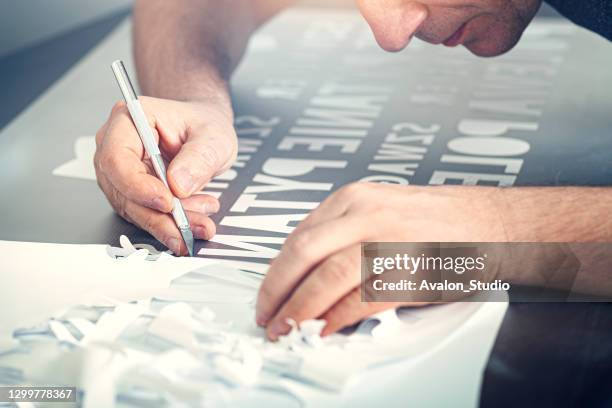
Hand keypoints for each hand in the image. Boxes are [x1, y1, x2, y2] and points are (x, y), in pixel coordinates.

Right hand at [94, 97, 236, 254]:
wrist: (204, 132)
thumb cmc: (202, 125)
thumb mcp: (213, 136)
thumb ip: (199, 158)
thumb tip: (179, 184)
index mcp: (130, 120)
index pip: (117, 158)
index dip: (138, 186)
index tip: (167, 202)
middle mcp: (117, 146)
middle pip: (123, 189)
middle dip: (158, 215)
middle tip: (187, 228)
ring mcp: (121, 171)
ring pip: (134, 208)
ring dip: (167, 223)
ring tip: (200, 225)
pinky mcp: (131, 192)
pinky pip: (145, 214)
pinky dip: (170, 223)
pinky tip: (194, 220)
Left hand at [255, 182, 506, 339]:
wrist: (492, 224)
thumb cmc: (436, 220)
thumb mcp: (379, 208)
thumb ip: (341, 232)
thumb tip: (303, 268)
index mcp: (354, 198)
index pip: (298, 236)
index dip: (275, 272)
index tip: (267, 295)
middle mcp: (368, 215)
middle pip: (304, 254)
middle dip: (276, 292)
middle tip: (267, 316)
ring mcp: (390, 242)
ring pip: (327, 278)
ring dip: (300, 310)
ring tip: (287, 329)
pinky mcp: (411, 271)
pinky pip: (362, 300)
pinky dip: (337, 319)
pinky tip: (325, 330)